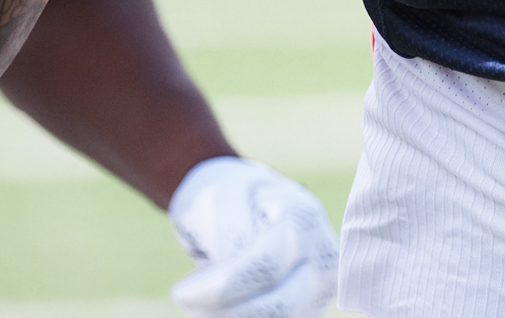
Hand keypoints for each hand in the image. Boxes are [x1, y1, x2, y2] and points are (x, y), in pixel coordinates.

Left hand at [168, 157, 338, 317]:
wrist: (246, 203)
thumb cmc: (228, 198)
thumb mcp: (222, 201)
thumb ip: (232, 236)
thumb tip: (232, 282)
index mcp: (304, 217)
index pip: (264, 267)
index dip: (218, 288)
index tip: (180, 292)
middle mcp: (324, 253)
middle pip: (278, 305)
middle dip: (225, 313)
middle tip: (190, 304)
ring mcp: (322, 285)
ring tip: (205, 307)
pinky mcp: (311, 307)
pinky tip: (224, 309)